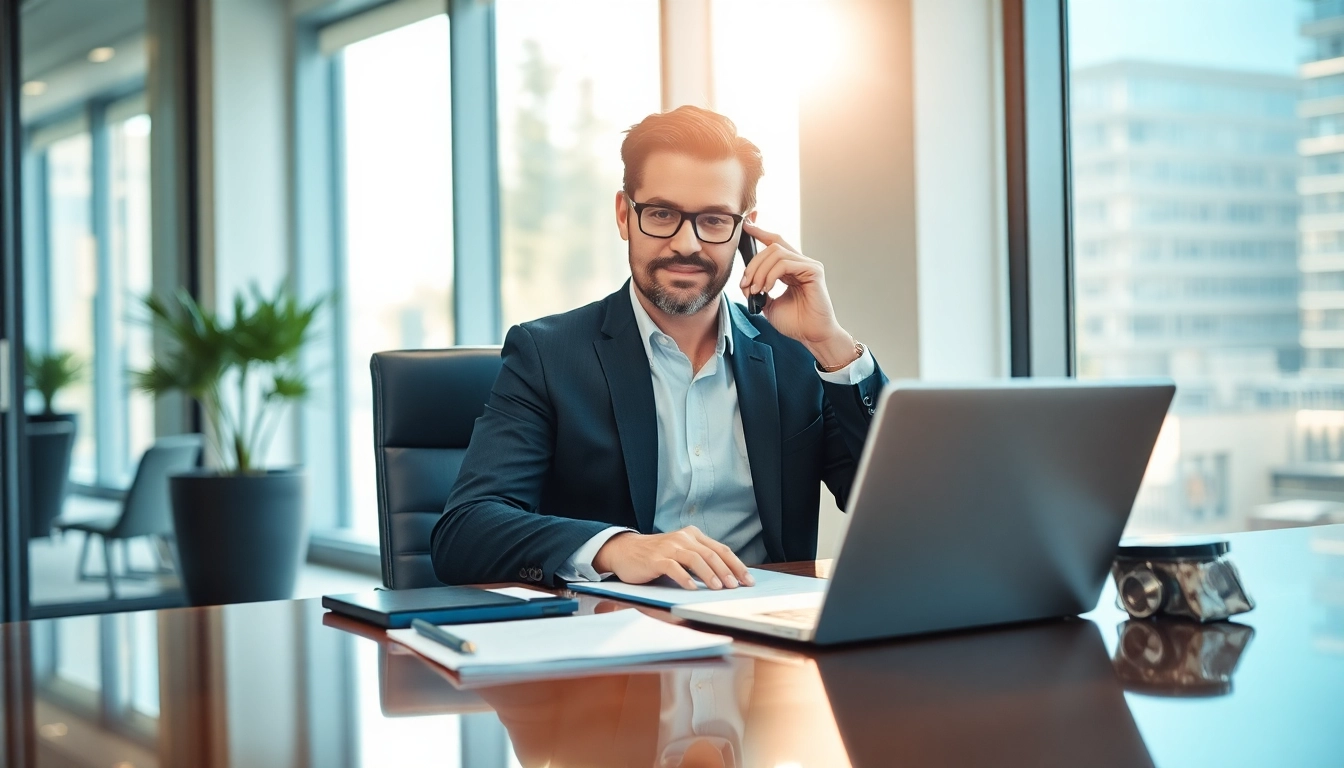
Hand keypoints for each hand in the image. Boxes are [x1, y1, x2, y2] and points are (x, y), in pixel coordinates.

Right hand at [592, 526, 755, 589]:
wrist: (625, 550)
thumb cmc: (657, 555)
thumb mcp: (681, 552)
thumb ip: (700, 560)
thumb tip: (727, 578)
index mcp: (693, 535)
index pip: (721, 549)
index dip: (736, 565)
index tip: (748, 580)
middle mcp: (683, 538)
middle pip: (711, 554)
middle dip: (726, 571)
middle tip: (736, 586)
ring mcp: (669, 547)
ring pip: (695, 559)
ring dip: (709, 574)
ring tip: (718, 588)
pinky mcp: (656, 559)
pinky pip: (673, 567)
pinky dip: (684, 578)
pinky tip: (692, 588)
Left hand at [739, 221, 859, 368]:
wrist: (810, 336)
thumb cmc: (794, 322)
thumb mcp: (768, 304)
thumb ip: (759, 288)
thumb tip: (746, 281)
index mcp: (790, 268)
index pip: (774, 242)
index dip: (760, 232)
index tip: (746, 226)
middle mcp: (800, 263)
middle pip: (771, 246)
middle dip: (753, 264)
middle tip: (745, 284)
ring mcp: (808, 265)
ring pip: (776, 252)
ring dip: (760, 271)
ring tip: (756, 289)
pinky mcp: (813, 271)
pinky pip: (786, 263)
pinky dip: (771, 275)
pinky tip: (767, 288)